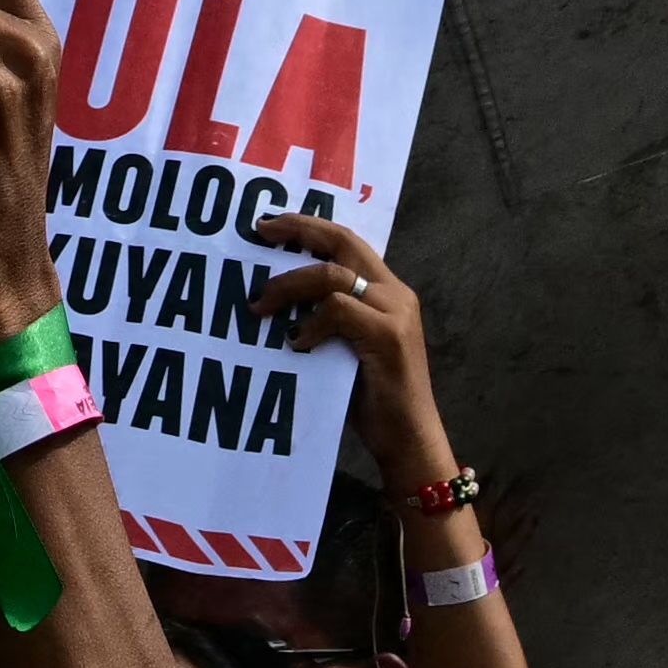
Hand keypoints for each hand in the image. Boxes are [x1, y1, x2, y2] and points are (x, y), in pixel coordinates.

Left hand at [265, 205, 449, 481]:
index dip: (309, 228)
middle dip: (298, 229)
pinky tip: (296, 342)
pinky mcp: (389, 335)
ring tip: (260, 306)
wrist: (408, 441)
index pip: (347, 242)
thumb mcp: (344, 349)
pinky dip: (311, 322)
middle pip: (343, 241)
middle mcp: (395, 293)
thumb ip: (326, 319)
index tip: (269, 225)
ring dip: (289, 285)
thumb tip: (274, 301)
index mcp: (387, 292)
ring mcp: (395, 312)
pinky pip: (339, 309)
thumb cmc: (372, 402)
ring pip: (332, 275)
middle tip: (260, 231)